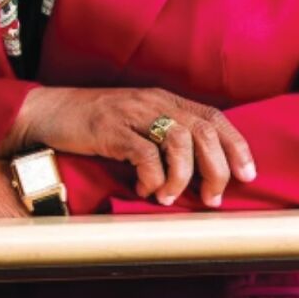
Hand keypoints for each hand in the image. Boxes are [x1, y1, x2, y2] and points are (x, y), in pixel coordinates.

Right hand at [4, 86, 255, 207]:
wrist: (50, 111)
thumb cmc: (96, 123)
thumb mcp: (137, 122)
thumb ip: (165, 137)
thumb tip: (200, 173)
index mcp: (165, 99)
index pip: (214, 117)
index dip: (237, 145)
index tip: (248, 175)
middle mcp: (154, 101)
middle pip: (203, 131)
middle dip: (215, 169)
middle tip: (210, 198)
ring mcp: (132, 113)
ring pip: (179, 141)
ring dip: (182, 177)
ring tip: (170, 197)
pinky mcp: (111, 128)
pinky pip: (144, 154)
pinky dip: (152, 178)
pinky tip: (144, 189)